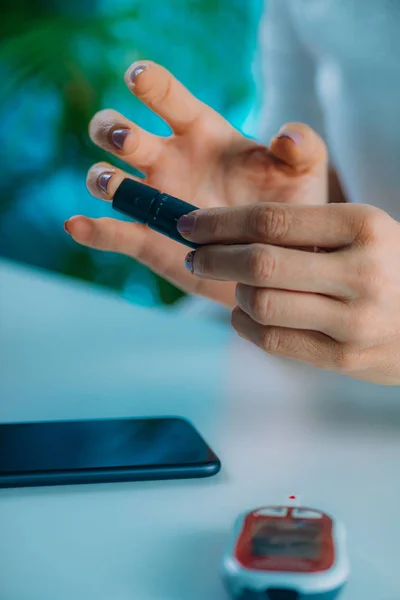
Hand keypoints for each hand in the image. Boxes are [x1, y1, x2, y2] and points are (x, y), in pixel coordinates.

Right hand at [65, 60, 327, 305]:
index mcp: (200, 134)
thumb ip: (303, 146)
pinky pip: (112, 233)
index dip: (149, 83)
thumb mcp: (306, 174)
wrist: (277, 259)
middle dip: (113, 129)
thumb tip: (286, 135)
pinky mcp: (148, 241)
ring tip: (112, 185)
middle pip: (120, 135)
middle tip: (128, 140)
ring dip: (100, 178)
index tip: (138, 76)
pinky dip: (89, 230)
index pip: (167, 98)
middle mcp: (168, 162)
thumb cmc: (290, 207)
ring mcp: (155, 202)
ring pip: (107, 181)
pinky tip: (76, 225)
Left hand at [177, 202, 399, 384]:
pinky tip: (244, 312)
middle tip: (193, 257)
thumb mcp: (364, 229)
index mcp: (364, 226)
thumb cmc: (389, 265)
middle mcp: (362, 272)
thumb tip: (227, 229)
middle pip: (260, 263)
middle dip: (213, 258)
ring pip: (262, 304)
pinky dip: (245, 324)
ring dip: (233, 293)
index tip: (189, 224)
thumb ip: (304, 226)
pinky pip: (274, 340)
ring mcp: (355, 321)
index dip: (219, 223)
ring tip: (231, 285)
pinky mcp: (346, 358)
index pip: (271, 221)